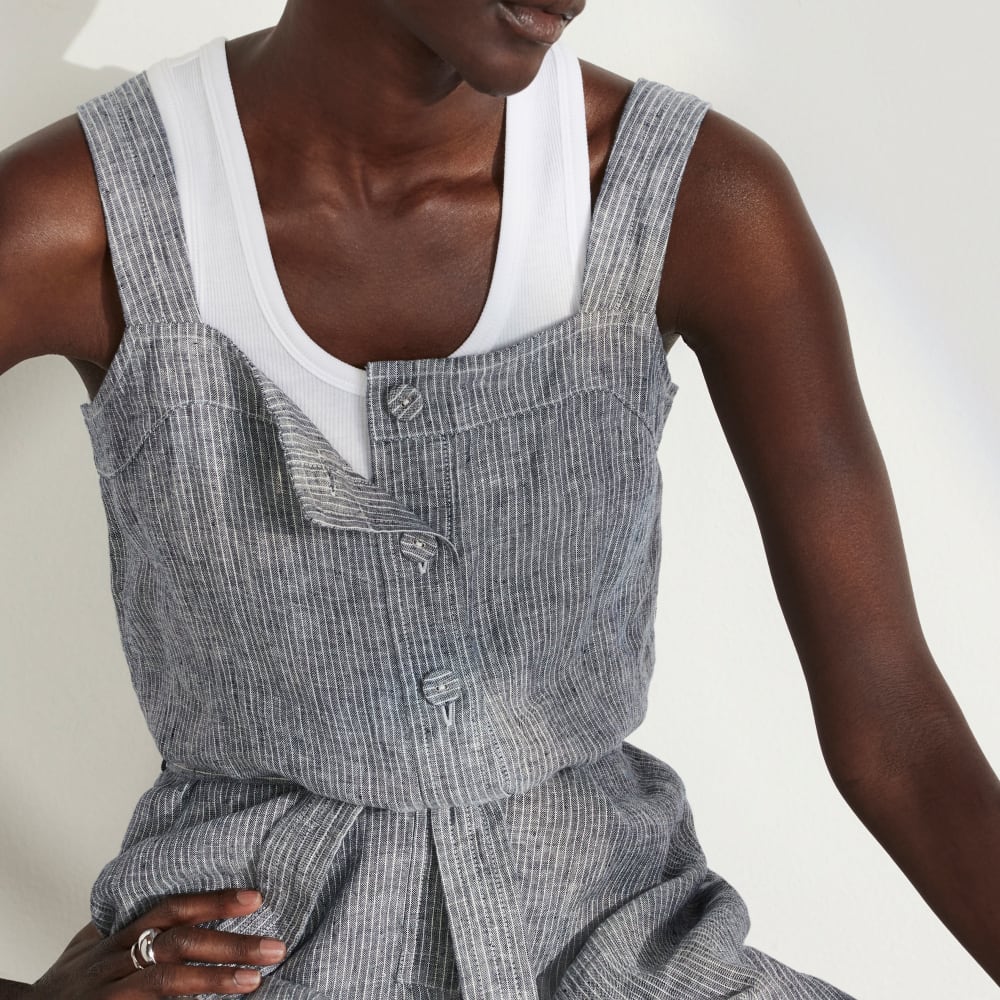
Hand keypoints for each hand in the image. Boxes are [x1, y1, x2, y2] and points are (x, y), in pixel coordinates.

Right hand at [30, 889, 286, 999]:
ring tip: (255, 980)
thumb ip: (128, 924)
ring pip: (168, 982)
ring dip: (215, 979)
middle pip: (178, 943)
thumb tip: (175, 902)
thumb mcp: (94, 945)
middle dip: (230, 943)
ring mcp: (111, 992)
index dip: (214, 901)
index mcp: (119, 936)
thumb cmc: (68, 983)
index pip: (171, 909)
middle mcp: (116, 960)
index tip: (256, 898)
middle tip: (275, 946)